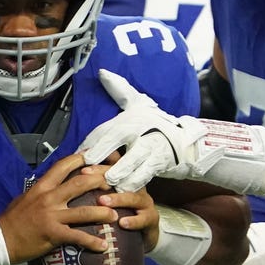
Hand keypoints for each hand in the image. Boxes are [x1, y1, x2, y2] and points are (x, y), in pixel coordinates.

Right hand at [0, 153, 113, 262]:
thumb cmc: (13, 219)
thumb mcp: (26, 197)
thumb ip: (42, 190)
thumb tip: (55, 184)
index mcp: (42, 186)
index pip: (63, 166)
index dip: (82, 159)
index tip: (96, 156)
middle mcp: (48, 197)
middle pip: (79, 183)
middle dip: (100, 181)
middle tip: (113, 184)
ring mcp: (51, 215)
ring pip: (83, 211)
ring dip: (102, 213)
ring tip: (115, 215)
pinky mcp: (53, 234)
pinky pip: (77, 237)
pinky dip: (92, 242)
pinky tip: (104, 246)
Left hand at [78, 69, 206, 191]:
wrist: (184, 139)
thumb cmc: (154, 123)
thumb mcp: (138, 104)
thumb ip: (119, 90)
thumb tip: (103, 73)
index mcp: (132, 119)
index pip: (109, 131)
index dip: (93, 143)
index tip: (80, 154)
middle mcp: (141, 132)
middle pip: (120, 145)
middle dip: (103, 158)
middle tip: (86, 169)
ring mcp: (152, 148)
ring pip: (133, 163)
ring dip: (118, 175)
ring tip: (104, 184)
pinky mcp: (160, 163)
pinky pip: (145, 176)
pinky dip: (133, 184)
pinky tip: (121, 191)